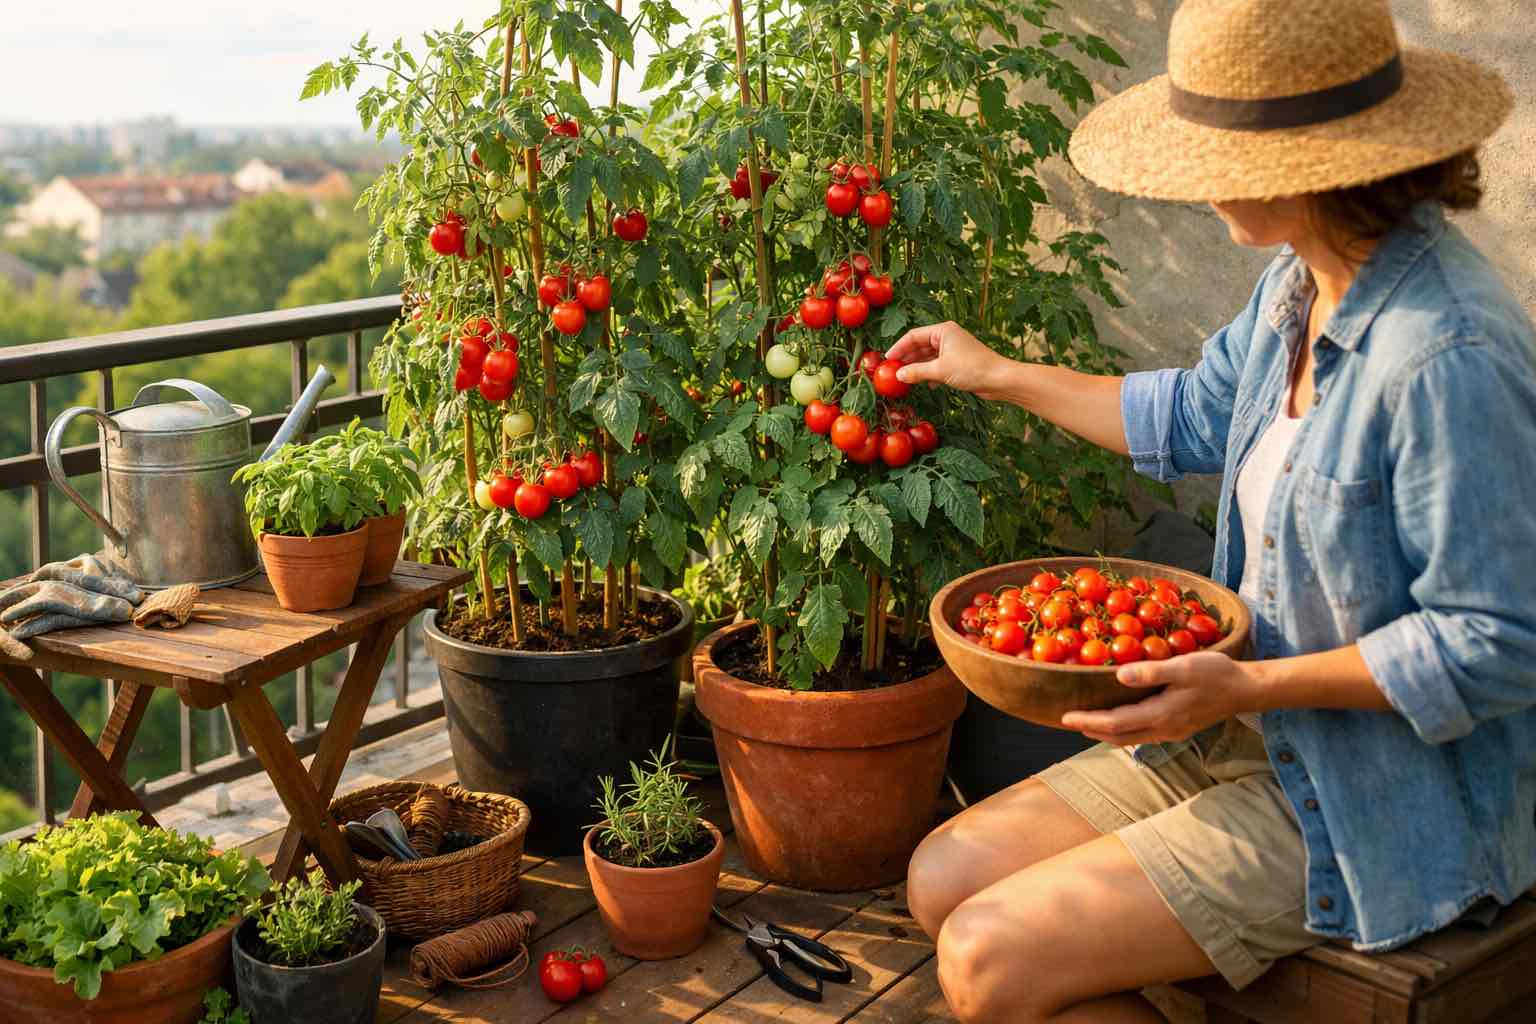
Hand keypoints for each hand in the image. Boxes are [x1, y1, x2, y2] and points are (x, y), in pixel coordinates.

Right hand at [885, 321, 1017, 400]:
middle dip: (907, 358)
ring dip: (917, 367)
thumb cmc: (972, 368)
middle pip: (920, 345)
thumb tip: (898, 375)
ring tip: (904, 378)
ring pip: (928, 356)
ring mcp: (953, 349)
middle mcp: (947, 336)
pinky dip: (929, 373)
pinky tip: (925, 384)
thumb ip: (917, 372)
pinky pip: (937, 364)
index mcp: (943, 330)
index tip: (887, 359)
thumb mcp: (940, 370)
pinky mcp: (958, 361)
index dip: (899, 347)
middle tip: (892, 370)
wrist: (999, 379)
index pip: (913, 336)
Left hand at [1059, 652, 1260, 745]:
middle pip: (1119, 736)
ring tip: (1087, 724)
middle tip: (1068, 722)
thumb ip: (1151, 672)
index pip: (1115, 723)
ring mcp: (1173, 731)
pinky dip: (1125, 730)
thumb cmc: (1216, 674)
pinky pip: (1144, 734)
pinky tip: (1120, 721)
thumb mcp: (1183, 667)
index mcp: (1161, 715)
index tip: (1064, 717)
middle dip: (1092, 730)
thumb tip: (1119, 676)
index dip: (1088, 720)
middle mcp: (1164, 729)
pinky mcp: (1180, 728)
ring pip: (1131, 738)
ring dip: (1107, 733)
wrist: (1248, 690)